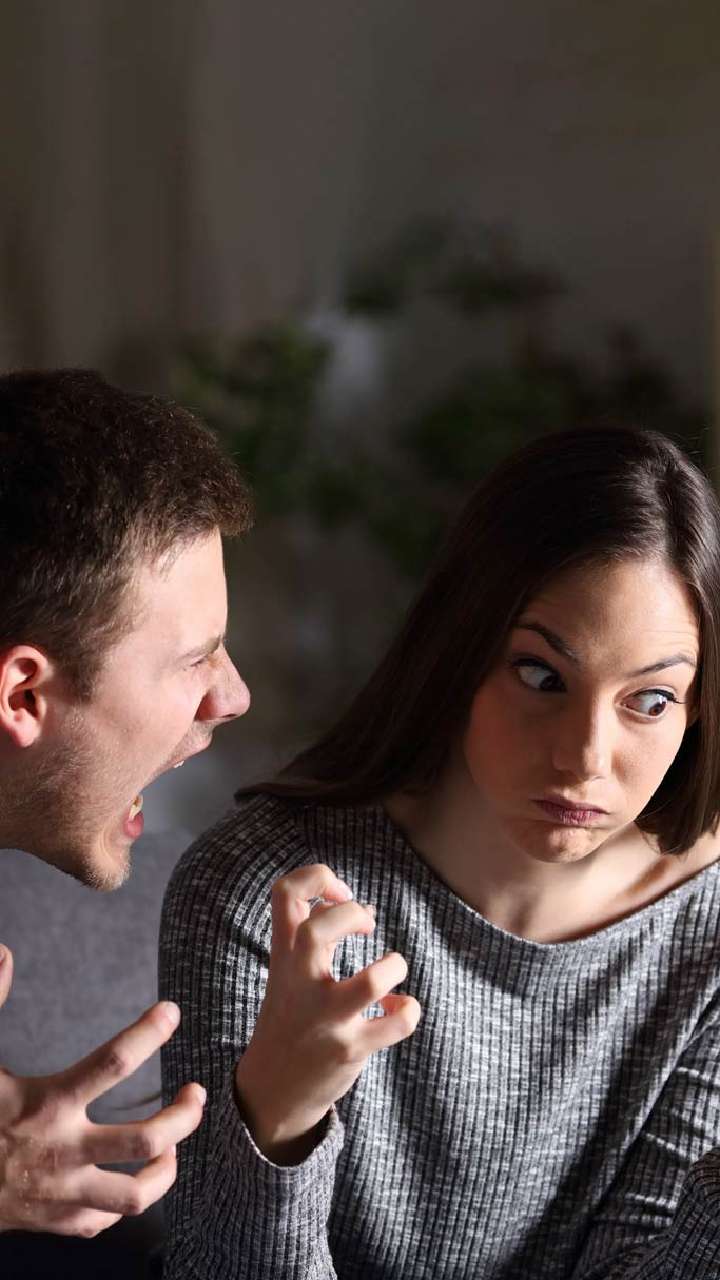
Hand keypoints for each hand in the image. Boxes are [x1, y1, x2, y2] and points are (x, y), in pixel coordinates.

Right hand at [0, 944, 205, 1236]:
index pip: (113, 1063)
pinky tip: (134, 1179)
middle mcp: (62, 1152)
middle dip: (183, 1116)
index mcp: (46, 1104)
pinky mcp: (55, 1222)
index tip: (171, 1012)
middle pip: (144, 1139)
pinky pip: (105, 1219)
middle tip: (198, 1093)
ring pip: (135, 1194)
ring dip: (166, 1170)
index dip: (149, 1033)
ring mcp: (61, 1193)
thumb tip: (3, 952)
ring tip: (175, 1146)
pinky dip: (126, 1201)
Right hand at [235, 863, 420, 1163]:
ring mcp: (325, 1019)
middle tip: (367, 928)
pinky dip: (408, 1009)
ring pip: (370, 984)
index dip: (318, 877)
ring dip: (393, 968)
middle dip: (352, 916)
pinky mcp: (350, 1050)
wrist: (273, 1090)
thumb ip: (314, 934)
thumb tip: (364, 906)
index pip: (284, 893)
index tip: (341, 894)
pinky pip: (396, 1023)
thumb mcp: (289, 970)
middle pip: (318, 930)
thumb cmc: (292, 1016)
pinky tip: (396, 1010)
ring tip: (390, 971)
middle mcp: (300, 983)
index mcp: (284, 955)